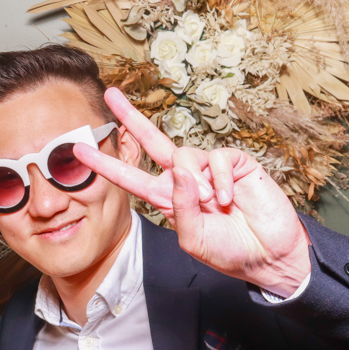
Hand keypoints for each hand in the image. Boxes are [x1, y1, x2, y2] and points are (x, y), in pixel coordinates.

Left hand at [74, 88, 311, 295]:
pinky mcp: (234, 162)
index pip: (131, 176)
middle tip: (109, 95)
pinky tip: (230, 198)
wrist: (269, 255)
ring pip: (185, 155)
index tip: (79, 149)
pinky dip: (221, 181)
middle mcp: (184, 178)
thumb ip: (179, 208)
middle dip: (131, 117)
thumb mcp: (193, 239)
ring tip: (215, 205)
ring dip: (197, 184)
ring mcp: (208, 168)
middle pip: (153, 140)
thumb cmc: (229, 251)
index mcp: (168, 198)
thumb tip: (177, 170)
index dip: (106, 163)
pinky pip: (217, 158)